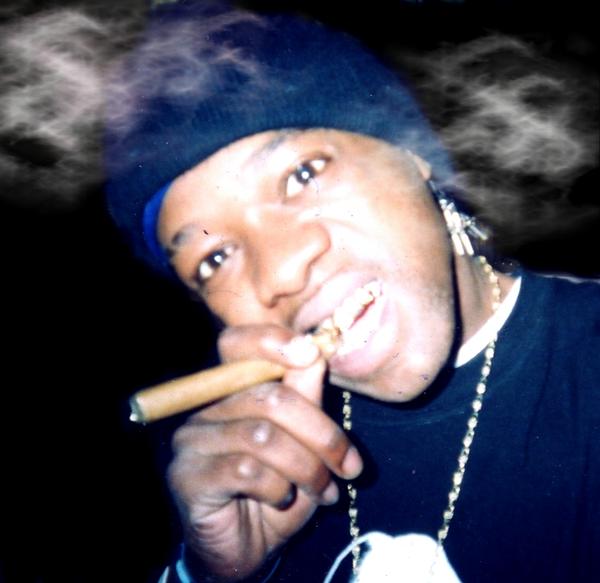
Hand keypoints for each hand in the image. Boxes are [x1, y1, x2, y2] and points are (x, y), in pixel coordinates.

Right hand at [167, 324, 362, 580]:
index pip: (236, 344)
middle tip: (348, 467)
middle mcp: (207, 409)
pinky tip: (282, 500)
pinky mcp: (186, 476)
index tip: (312, 351)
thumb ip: (304, 396)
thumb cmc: (278, 489)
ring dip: (307, 468)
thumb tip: (314, 351)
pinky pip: (246, 471)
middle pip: (270, 398)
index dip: (272, 341)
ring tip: (324, 490)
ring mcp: (192, 441)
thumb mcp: (303, 443)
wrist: (247, 547)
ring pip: (263, 437)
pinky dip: (278, 488)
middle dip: (322, 435)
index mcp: (232, 392)